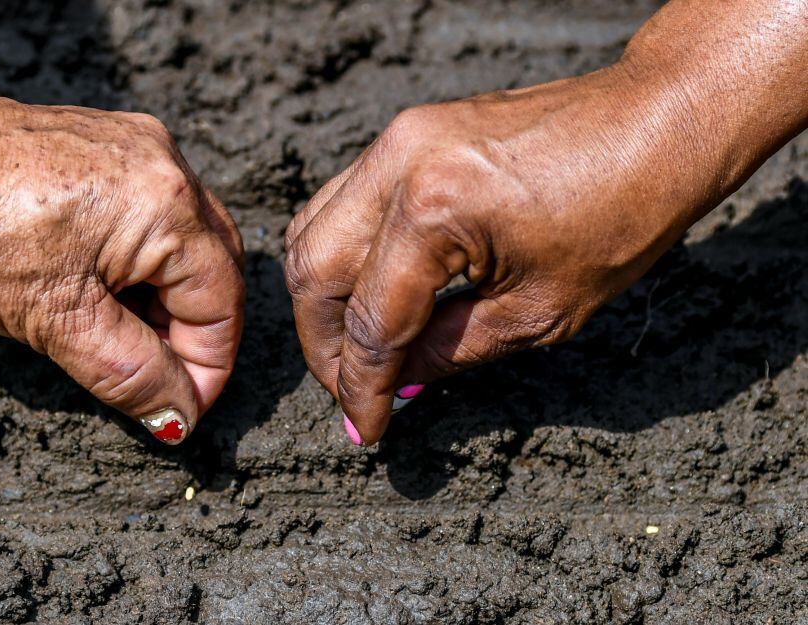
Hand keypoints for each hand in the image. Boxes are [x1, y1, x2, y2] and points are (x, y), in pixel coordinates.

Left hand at [0, 67, 243, 443]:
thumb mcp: (53, 321)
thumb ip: (130, 372)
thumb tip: (179, 416)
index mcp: (166, 206)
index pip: (221, 305)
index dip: (205, 370)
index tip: (178, 412)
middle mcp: (167, 164)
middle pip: (214, 269)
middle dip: (191, 334)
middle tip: (154, 382)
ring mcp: (137, 147)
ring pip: (183, 242)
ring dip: (163, 300)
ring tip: (114, 337)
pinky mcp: (107, 144)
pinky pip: (151, 213)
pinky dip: (138, 263)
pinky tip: (96, 289)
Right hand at [284, 60, 778, 444]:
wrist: (656, 121)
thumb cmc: (622, 213)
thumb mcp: (540, 312)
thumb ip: (449, 352)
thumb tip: (396, 384)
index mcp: (434, 210)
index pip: (372, 320)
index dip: (362, 385)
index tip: (365, 426)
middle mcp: (399, 163)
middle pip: (316, 272)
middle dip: (325, 347)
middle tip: (353, 392)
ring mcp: (397, 139)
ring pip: (313, 232)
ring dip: (324, 300)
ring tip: (356, 349)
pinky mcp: (405, 132)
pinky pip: (340, 201)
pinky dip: (341, 254)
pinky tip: (366, 290)